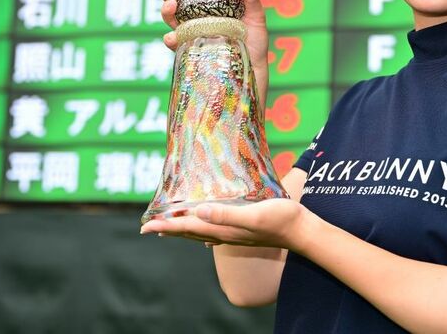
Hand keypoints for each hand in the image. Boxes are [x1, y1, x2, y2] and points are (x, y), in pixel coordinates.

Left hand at [140, 199, 311, 251]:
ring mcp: (233, 234)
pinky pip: (214, 230)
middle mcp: (224, 233)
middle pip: (189, 231)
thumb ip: (226, 214)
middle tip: (148, 226)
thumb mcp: (253, 214)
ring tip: (169, 226)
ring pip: (200, 231)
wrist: (300, 231)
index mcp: (223, 228)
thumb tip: (198, 213)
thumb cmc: (279, 219)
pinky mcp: (242, 230)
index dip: (166, 226)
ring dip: (182, 228)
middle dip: (168, 228)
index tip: (146, 226)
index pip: (187, 227)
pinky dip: (201, 228)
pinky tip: (202, 228)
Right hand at [151, 0, 269, 106]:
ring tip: (170, 5)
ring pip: (171, 18)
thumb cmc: (255, 48)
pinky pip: (175, 45)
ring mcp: (192, 34)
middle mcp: (197, 17)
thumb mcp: (256, 21)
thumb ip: (252, 0)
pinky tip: (172, 37)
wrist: (254, 78)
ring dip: (165, 10)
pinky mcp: (191, 53)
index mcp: (211, 4)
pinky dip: (170, 40)